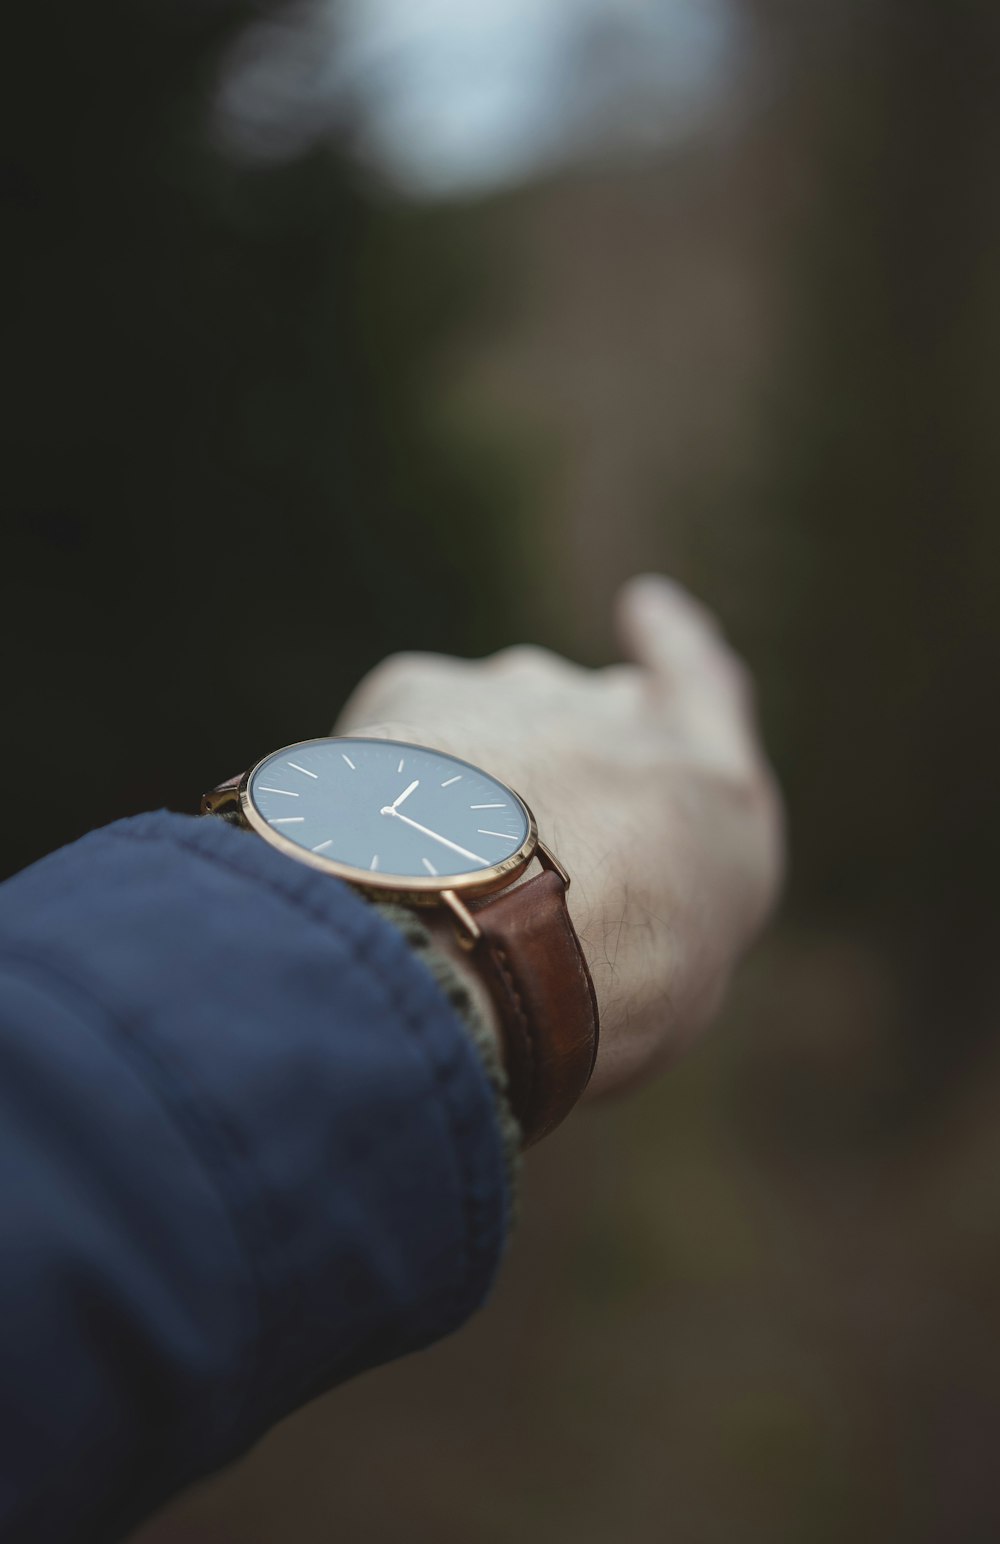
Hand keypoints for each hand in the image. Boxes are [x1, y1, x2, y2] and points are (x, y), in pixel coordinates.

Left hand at [335, 575, 783, 1097]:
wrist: (483, 940)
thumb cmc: (598, 998)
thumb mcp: (672, 978)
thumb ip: (650, 898)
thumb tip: (595, 890)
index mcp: (718, 793)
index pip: (707, 690)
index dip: (678, 648)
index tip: (646, 603)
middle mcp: (627, 719)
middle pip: (595, 709)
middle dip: (564, 747)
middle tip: (523, 814)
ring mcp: (524, 692)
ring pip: (493, 720)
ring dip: (473, 775)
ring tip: (435, 879)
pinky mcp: (424, 686)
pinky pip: (405, 731)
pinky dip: (388, 777)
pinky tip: (368, 852)